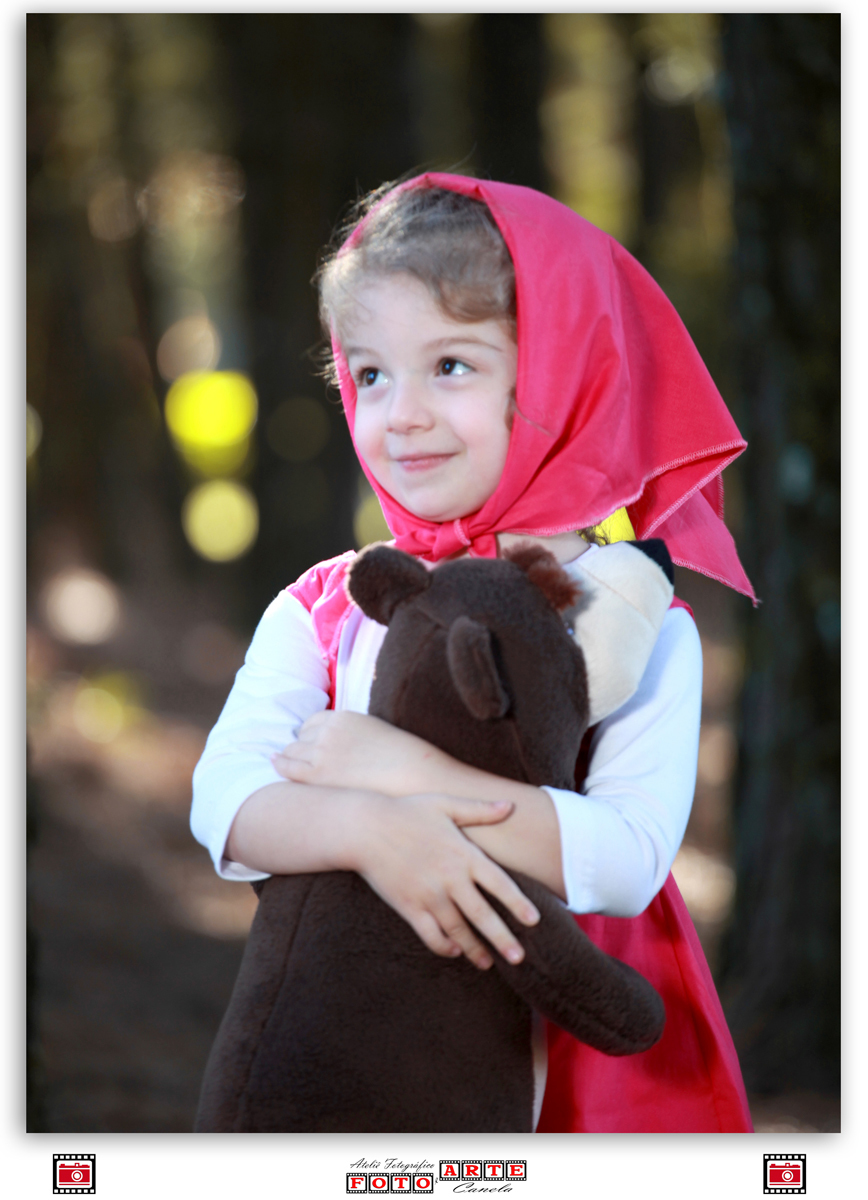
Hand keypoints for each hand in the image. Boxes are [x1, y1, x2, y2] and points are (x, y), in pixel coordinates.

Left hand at [273, 710, 455, 797]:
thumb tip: (348, 748)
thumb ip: (355, 734)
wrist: (412, 776)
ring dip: (291, 757)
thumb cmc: (401, 760)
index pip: (314, 722)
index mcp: (344, 717)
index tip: (311, 744)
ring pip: (292, 751)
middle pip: (301, 736)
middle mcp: (329, 731)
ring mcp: (321, 752)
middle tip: (303, 759)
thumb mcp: (375, 733)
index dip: (311, 734)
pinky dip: (281, 765)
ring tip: (289, 765)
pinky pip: (289, 768)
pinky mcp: (318, 775)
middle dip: (301, 747)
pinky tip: (275, 764)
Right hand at [351, 792, 539, 969]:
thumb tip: (511, 805)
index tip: (533, 920)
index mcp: (463, 854)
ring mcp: (428, 895)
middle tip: (519, 958)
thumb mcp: (445, 804)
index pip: (499, 884)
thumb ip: (479, 810)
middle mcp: (450, 878)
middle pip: (482, 915)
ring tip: (487, 963)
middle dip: (502, 939)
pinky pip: (430, 934)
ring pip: (458, 929)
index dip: (517, 903)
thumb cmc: (406, 811)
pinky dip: (444, 946)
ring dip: (474, 949)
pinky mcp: (409, 907)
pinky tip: (454, 950)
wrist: (364, 827)